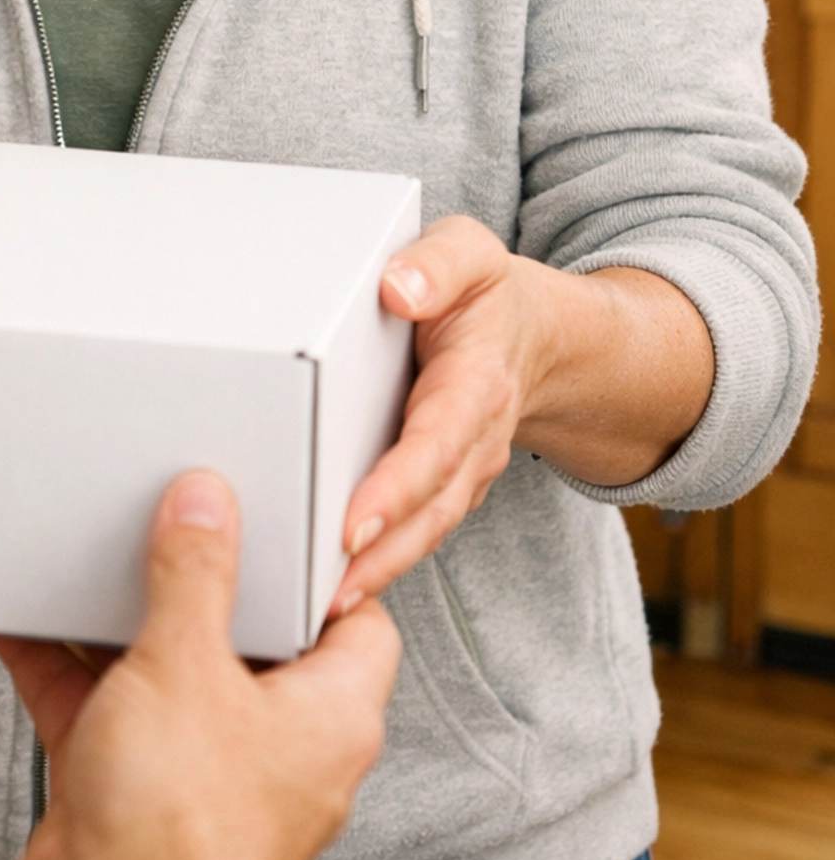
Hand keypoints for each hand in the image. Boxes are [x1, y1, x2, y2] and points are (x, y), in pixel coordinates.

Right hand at [0, 472, 398, 859]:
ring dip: (125, 627)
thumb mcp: (188, 660)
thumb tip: (208, 505)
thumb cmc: (185, 827)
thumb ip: (196, 573)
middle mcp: (277, 751)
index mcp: (330, 717)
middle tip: (177, 524)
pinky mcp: (137, 800)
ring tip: (94, 560)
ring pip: (170, 678)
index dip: (322, 569)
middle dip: (206, 587)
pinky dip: (68, 670)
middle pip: (250, 642)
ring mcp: (205, 778)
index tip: (281, 517)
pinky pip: (104, 714)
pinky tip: (29, 622)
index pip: (355, 622)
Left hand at [331, 216, 715, 613]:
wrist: (536, 333)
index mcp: (476, 381)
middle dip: (384, 552)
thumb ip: (438, 263)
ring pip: (426, 532)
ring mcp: (464, 472)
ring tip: (323, 607)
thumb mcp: (469, 252)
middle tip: (329, 591)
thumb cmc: (485, 291)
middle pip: (432, 507)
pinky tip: (334, 592)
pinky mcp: (444, 487)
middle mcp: (475, 439)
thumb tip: (398, 288)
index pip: (436, 443)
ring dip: (380, 573)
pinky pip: (416, 531)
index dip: (398, 486)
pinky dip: (381, 565)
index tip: (354, 524)